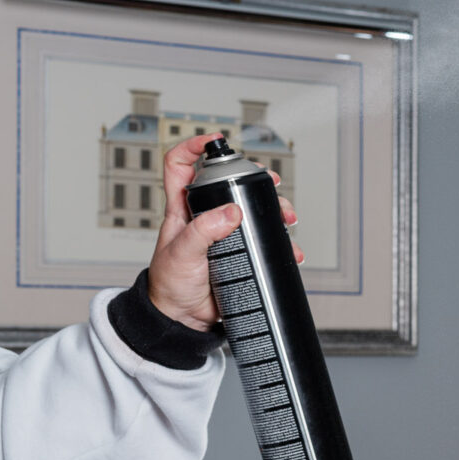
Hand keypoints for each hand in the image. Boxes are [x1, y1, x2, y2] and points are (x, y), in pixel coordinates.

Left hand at [147, 134, 302, 331]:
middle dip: (253, 177)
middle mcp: (203, 216)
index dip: (193, 147)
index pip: (180, 166)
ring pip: (252, 210)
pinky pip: (264, 240)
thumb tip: (231, 211)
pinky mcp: (240, 253)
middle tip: (270, 181)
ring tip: (287, 218)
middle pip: (228, 183)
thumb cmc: (170, 286)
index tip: (214, 141)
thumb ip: (203, 231)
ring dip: (274, 209)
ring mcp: (223, 234)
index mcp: (182, 209)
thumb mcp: (181, 254)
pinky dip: (280, 242)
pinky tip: (288, 248)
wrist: (183, 319)